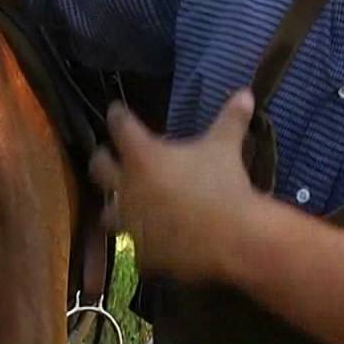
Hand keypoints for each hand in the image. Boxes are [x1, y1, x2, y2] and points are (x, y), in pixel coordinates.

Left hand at [88, 89, 262, 282]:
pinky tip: (147, 238)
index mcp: (142, 156)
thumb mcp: (225, 145)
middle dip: (102, 159)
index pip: (120, 126)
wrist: (232, 237)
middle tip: (109, 155)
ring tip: (121, 203)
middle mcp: (127, 186)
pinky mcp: (141, 250)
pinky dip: (139, 240)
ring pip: (107, 211)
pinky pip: (133, 245)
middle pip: (98, 167)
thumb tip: (245, 93)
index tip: (117, 111)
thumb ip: (231, 117)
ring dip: (113, 205)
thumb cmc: (224, 183)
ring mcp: (131, 221)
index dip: (118, 116)